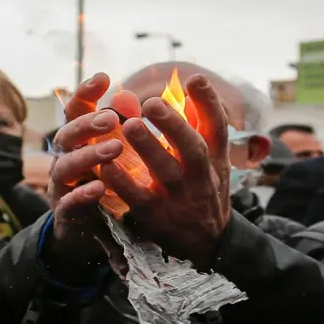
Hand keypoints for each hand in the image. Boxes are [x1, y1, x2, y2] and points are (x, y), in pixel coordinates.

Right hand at [46, 73, 140, 278]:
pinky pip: (69, 203)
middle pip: (66, 135)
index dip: (85, 93)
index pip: (74, 111)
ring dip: (88, 156)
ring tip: (115, 149)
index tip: (104, 78)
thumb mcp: (112, 155)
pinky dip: (82, 195)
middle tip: (111, 118)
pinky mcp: (66, 214)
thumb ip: (119, 128)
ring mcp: (63, 186)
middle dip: (87, 125)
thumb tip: (131, 96)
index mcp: (78, 142)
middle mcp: (66, 159)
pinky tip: (100, 187)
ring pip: (64, 167)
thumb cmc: (102, 184)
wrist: (84, 233)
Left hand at [99, 74, 230, 269]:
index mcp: (214, 160)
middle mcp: (200, 178)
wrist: (206, 245)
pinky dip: (123, 182)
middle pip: (193, 148)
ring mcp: (178, 198)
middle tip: (151, 102)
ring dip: (148, 147)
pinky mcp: (154, 216)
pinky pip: (137, 198)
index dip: (208, 103)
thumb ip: (199, 126)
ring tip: (129, 124)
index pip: (217, 128)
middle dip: (174, 125)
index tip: (193, 78)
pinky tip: (106, 165)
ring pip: (166, 171)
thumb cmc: (203, 191)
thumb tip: (188, 85)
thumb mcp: (212, 162)